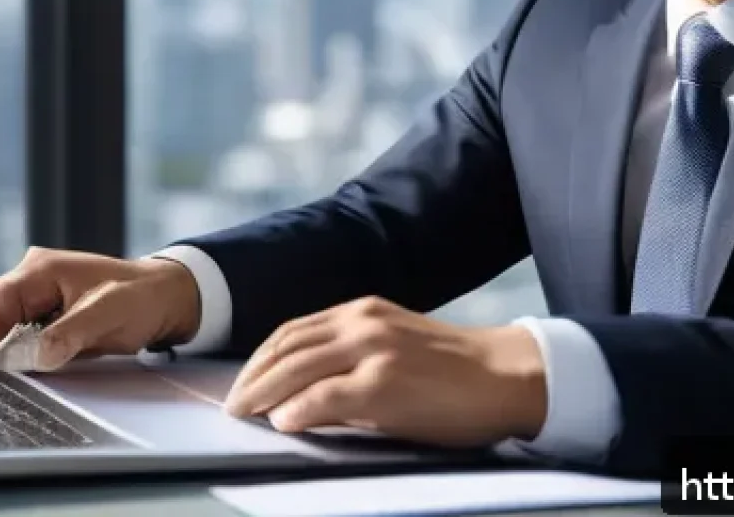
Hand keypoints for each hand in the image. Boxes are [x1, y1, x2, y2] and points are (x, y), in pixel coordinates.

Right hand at [0, 247, 200, 371]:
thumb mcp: (109, 313)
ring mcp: (35, 299)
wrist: (165, 297)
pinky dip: (10, 355)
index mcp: (41, 270)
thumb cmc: (141, 297)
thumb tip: (34, 356)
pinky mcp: (42, 318)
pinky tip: (14, 372)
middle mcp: (32, 280)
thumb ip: (70, 333)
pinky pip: (14, 338)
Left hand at [223, 297, 546, 446]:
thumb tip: (302, 392)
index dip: (261, 357)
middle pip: (288, 346)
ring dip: (264, 392)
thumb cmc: (449, 371)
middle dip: (252, 376)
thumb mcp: (392, 348)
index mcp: (362, 312)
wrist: (500, 375)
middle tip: (232, 404)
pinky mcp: (384, 384)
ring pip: (298, 367)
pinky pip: (326, 396)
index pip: (294, 330)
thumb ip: (350, 358)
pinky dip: (298, 409)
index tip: (243, 381)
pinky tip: (282, 422)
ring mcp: (372, 350)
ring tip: (245, 413)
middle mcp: (362, 322)